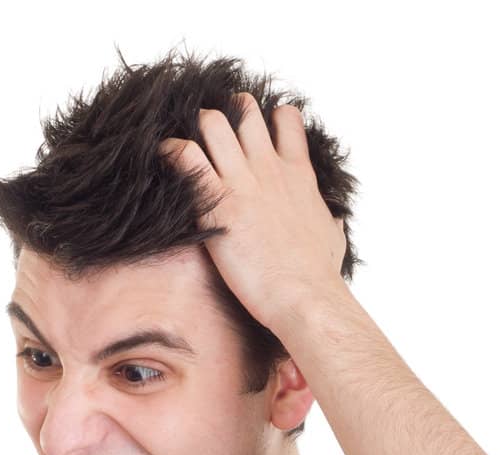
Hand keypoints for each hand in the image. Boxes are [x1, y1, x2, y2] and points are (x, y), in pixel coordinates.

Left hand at [159, 93, 347, 337]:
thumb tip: (334, 221)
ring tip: (187, 146)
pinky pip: (187, 157)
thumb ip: (330, 221)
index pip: (285, 119)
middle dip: (225, 115)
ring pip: (212, 123)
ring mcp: (243, 183)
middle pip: (243, 111)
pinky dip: (172, 151)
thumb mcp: (333, 239)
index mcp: (297, 174)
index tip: (256, 133)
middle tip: (213, 137)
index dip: (267, 118)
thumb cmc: (318, 276)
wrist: (305, 297)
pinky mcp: (219, 205)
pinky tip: (166, 157)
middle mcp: (269, 169)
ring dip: (197, 129)